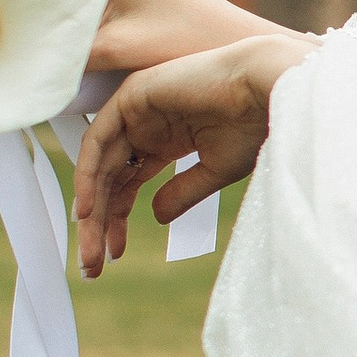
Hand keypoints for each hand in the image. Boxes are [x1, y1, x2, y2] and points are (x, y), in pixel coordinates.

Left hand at [74, 33, 311, 275]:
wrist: (268, 91)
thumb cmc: (254, 125)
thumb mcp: (215, 171)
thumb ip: (182, 193)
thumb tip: (155, 217)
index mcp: (166, 139)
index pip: (128, 183)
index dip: (118, 219)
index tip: (114, 255)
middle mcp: (146, 124)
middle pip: (110, 178)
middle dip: (100, 222)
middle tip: (93, 265)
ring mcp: (136, 108)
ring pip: (99, 164)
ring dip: (91, 207)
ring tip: (90, 247)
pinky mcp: (131, 96)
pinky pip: (97, 140)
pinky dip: (88, 175)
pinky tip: (88, 209)